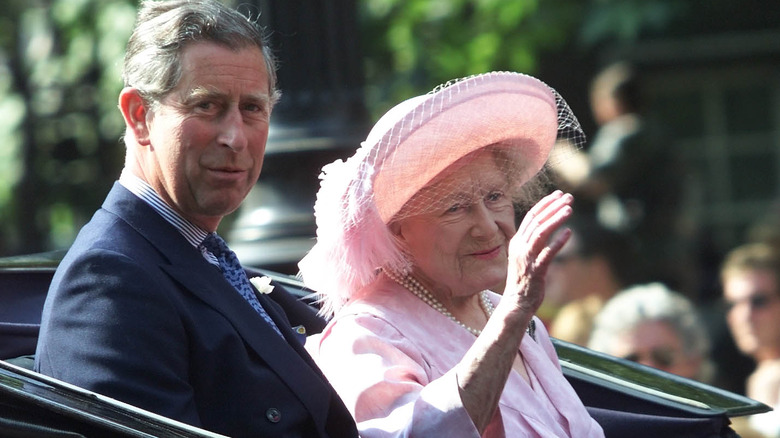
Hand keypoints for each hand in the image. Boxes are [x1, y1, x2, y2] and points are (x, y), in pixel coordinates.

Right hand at [504, 190, 572, 313]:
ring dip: (555, 219)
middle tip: (568, 197)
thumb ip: (532, 242)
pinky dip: (558, 242)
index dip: (544, 204)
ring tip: (569, 209)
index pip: (530, 217)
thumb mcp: (524, 256)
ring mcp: (526, 258)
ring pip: (540, 233)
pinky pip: (547, 253)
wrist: (516, 303)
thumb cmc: (523, 280)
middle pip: (536, 221)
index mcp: (516, 242)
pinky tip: (569, 233)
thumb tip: (545, 227)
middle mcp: (519, 247)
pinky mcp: (535, 270)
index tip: (558, 194)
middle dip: (553, 207)